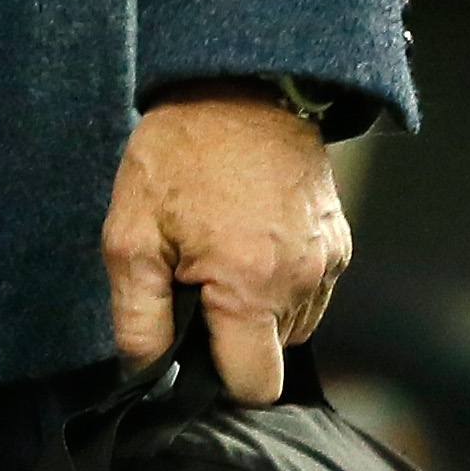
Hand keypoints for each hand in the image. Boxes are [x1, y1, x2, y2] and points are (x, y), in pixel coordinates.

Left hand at [103, 89, 350, 402]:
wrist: (240, 84)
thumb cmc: (180, 153)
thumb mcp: (130, 234)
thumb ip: (138, 316)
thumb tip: (147, 372)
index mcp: (252, 287)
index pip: (254, 386)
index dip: (217, 376)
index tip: (191, 344)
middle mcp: (302, 282)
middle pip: (272, 354)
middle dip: (234, 335)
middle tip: (197, 279)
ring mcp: (328, 262)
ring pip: (293, 324)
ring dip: (258, 306)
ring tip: (221, 251)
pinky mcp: (339, 242)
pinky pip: (309, 289)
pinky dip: (279, 280)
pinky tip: (248, 237)